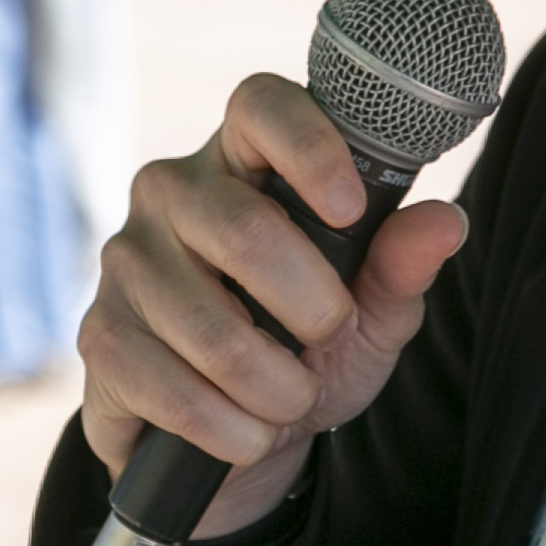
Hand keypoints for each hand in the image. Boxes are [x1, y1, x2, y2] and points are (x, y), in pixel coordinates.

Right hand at [77, 71, 469, 540]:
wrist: (238, 439)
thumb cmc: (306, 349)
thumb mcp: (370, 316)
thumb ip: (401, 268)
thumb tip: (446, 222)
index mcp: (243, 161)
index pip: (260, 106)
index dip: (308, 147)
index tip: (351, 210)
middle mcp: (171, 192)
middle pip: (240, 229)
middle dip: (311, 307)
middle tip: (329, 335)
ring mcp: (126, 261)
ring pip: (211, 330)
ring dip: (275, 388)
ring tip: (288, 398)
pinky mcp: (99, 336)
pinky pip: (172, 389)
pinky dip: (229, 429)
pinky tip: (242, 432)